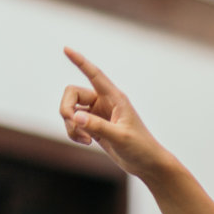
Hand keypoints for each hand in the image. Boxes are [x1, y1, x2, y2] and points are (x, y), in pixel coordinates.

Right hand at [60, 47, 174, 181]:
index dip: (80, 61)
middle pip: (72, 94)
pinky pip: (73, 123)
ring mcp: (97, 114)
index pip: (94, 75)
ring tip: (85, 140)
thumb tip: (74, 117)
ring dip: (70, 125)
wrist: (147, 165)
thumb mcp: (120, 137)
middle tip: (72, 123)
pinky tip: (86, 142)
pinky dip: (73, 132)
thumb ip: (98, 127)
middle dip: (66, 109)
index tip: (66, 48)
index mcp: (115, 98)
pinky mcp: (94, 127)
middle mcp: (104, 102)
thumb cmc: (141, 148)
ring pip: (70, 110)